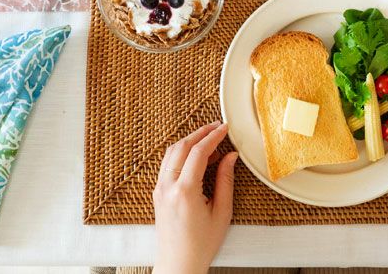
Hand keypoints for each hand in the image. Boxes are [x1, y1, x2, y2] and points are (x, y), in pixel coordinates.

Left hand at [153, 122, 237, 273]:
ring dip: (189, 140)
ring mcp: (159, 188)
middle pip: (182, 146)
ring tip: (208, 137)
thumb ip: (225, 181)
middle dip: (200, 132)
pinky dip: (181, 152)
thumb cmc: (201, 244)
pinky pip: (167, 162)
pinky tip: (195, 154)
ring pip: (172, 151)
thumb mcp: (221, 213)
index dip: (213, 136)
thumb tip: (230, 156)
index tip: (224, 128)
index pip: (199, 152)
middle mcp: (168, 186)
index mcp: (185, 191)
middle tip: (217, 127)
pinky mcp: (157, 191)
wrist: (178, 264)